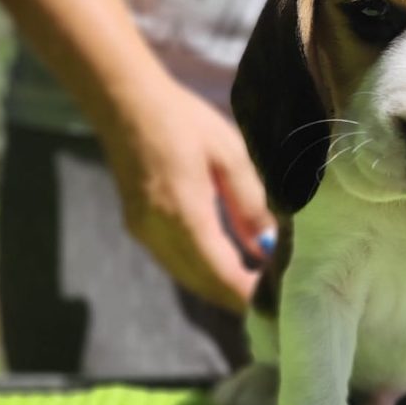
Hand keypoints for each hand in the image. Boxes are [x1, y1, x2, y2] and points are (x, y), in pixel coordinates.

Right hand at [97, 76, 274, 313]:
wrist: (125, 103)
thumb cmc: (183, 120)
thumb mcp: (230, 155)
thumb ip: (250, 204)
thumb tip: (268, 246)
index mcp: (184, 213)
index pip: (222, 273)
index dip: (250, 294)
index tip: (280, 301)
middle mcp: (158, 232)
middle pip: (204, 284)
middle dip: (239, 298)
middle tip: (275, 299)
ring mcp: (143, 233)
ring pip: (188, 278)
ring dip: (221, 288)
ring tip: (257, 285)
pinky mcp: (137, 227)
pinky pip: (175, 264)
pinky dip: (203, 273)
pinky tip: (227, 266)